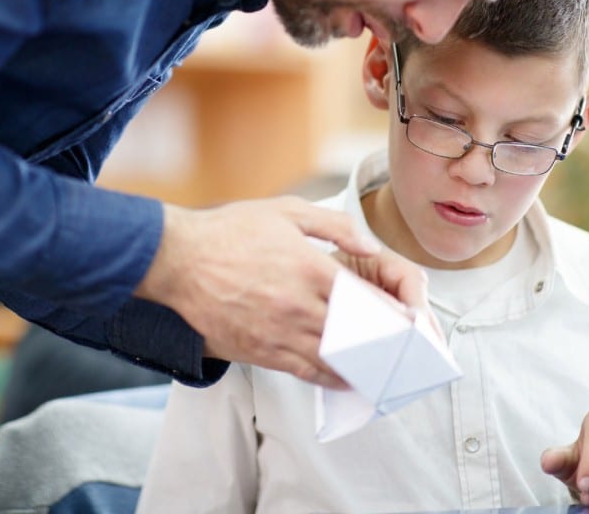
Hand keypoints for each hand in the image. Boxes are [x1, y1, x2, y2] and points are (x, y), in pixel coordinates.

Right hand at [135, 196, 430, 386]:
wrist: (180, 259)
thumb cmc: (232, 231)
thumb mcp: (287, 211)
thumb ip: (334, 225)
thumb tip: (369, 243)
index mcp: (310, 269)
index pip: (364, 298)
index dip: (390, 312)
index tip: (408, 320)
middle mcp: (299, 306)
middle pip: (355, 333)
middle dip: (382, 342)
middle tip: (403, 349)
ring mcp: (279, 332)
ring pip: (332, 359)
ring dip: (360, 365)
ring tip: (381, 369)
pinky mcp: (260, 351)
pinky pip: (303, 371)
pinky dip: (328, 377)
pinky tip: (342, 376)